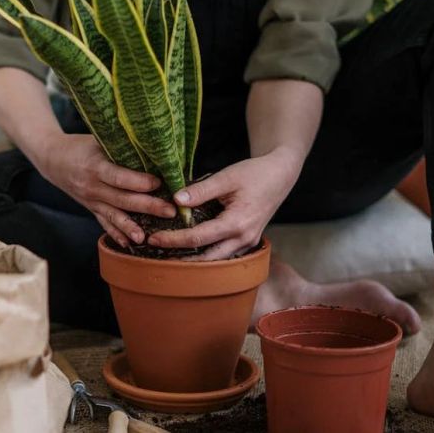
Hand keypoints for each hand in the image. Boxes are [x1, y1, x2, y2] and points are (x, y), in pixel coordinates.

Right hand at [37, 134, 176, 246]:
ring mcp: (90, 200)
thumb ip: (120, 146)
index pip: (119, 177)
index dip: (139, 182)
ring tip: (147, 237)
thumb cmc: (79, 146)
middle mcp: (92, 186)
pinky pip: (104, 223)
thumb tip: (152, 148)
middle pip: (122, 199)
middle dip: (147, 206)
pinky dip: (116, 234)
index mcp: (94, 166)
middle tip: (170, 211)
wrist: (52, 159)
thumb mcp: (97, 140)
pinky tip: (129, 244)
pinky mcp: (91, 208)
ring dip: (131, 227)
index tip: (159, 183)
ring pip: (113, 216)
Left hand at [148, 147, 304, 259]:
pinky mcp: (248, 241)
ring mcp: (248, 243)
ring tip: (169, 255)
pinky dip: (207, 254)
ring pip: (217, 260)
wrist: (280, 175)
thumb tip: (175, 200)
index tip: (154, 239)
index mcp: (237, 223)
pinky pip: (225, 254)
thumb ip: (201, 190)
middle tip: (156, 253)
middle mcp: (244, 239)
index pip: (198, 238)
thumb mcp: (226, 177)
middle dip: (180, 257)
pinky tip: (191, 249)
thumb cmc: (255, 174)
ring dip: (194, 260)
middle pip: (207, 258)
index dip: (174, 240)